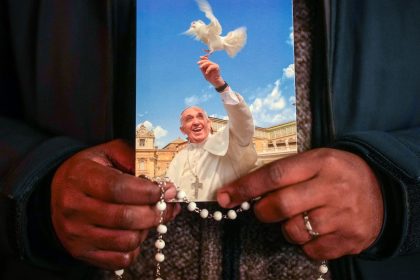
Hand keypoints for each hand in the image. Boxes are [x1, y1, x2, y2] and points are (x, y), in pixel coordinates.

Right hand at [51, 139, 179, 269]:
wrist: (57, 191)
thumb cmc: (90, 170)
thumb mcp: (109, 153)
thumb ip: (135, 160)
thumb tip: (164, 183)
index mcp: (80, 177)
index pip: (118, 188)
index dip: (148, 192)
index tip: (167, 190)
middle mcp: (74, 207)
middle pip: (125, 217)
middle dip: (155, 212)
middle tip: (166, 205)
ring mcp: (76, 233)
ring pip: (127, 241)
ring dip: (145, 230)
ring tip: (146, 217)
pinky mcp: (81, 252)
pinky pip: (121, 259)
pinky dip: (135, 247)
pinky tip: (134, 231)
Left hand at [197, 56, 224, 87]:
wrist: (214, 81)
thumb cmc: (209, 77)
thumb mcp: (204, 72)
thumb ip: (202, 67)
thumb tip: (199, 63)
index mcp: (209, 64)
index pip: (206, 59)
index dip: (203, 57)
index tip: (200, 57)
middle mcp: (212, 64)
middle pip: (207, 60)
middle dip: (202, 61)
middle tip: (197, 63)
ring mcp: (215, 65)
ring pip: (208, 62)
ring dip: (204, 64)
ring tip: (200, 67)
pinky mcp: (217, 67)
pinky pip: (211, 66)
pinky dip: (208, 69)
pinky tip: (206, 73)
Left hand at [216, 148, 383, 259]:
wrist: (383, 190)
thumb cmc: (339, 173)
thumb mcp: (317, 160)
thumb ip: (286, 172)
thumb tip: (246, 190)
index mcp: (320, 162)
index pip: (274, 174)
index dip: (245, 187)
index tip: (224, 197)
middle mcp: (332, 187)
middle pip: (281, 205)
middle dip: (263, 211)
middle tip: (265, 209)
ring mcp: (343, 215)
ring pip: (294, 231)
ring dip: (287, 228)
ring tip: (301, 217)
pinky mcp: (350, 238)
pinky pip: (311, 250)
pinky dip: (306, 244)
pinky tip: (317, 230)